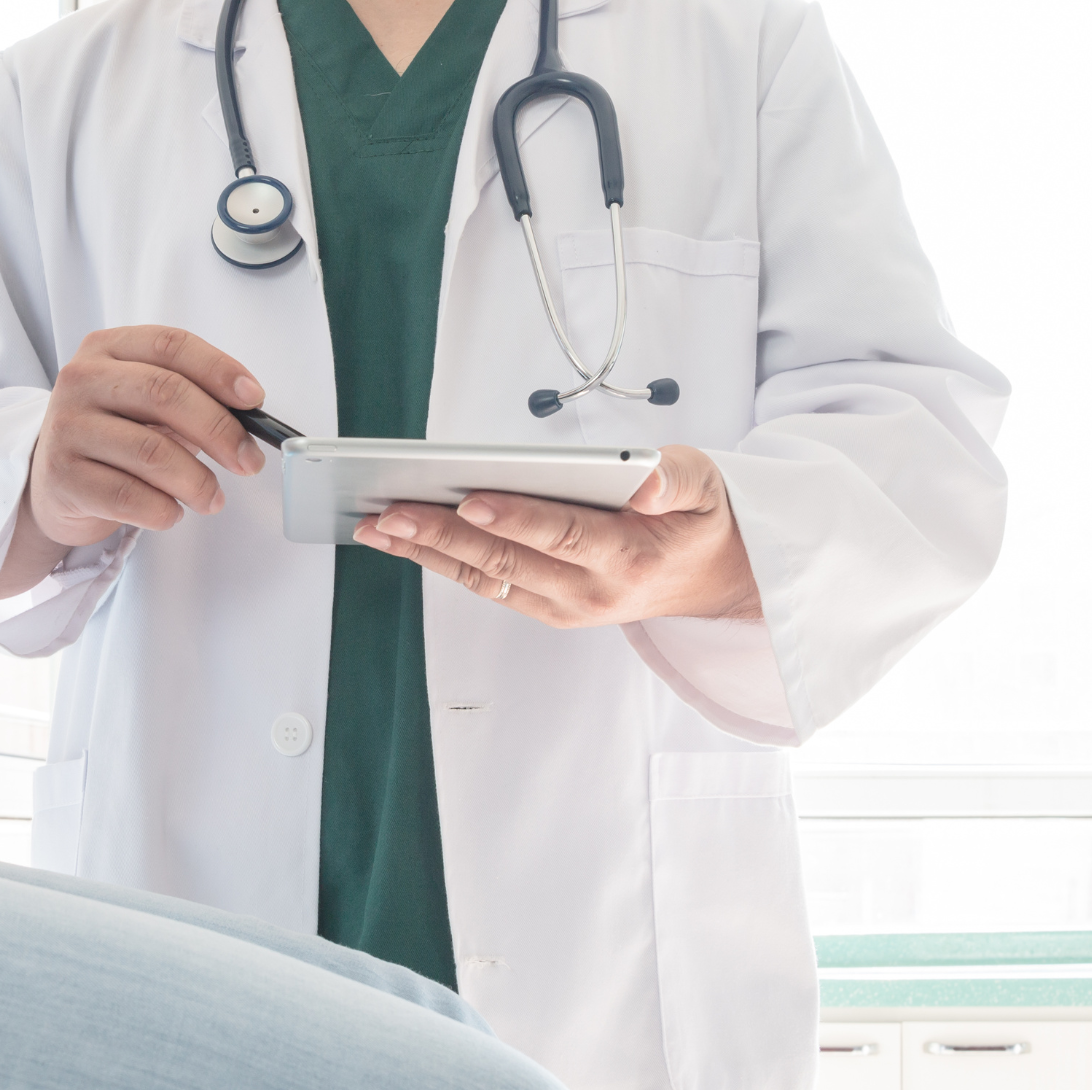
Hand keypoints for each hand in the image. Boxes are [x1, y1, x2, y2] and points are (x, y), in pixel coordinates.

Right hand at [0, 326, 268, 595]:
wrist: (54, 483)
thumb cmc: (113, 436)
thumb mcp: (146, 404)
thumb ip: (192, 400)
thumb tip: (250, 420)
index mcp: (107, 348)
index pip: (171, 345)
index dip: (219, 369)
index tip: (255, 400)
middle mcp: (81, 380)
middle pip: (165, 393)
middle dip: (220, 430)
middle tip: (248, 462)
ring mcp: (67, 428)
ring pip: (152, 452)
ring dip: (197, 482)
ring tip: (212, 498)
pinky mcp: (63, 478)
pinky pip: (130, 498)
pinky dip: (164, 510)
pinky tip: (171, 511)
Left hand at [352, 444, 762, 625]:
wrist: (714, 579)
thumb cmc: (701, 521)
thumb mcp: (707, 484)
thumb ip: (675, 478)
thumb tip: (646, 479)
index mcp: (628, 558)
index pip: (561, 535)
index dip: (514, 518)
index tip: (468, 500)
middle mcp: (589, 592)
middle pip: (504, 560)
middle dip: (441, 533)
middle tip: (390, 510)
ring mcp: (564, 606)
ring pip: (483, 578)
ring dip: (425, 551)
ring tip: (376, 525)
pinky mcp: (547, 608)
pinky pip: (486, 584)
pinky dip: (441, 561)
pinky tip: (405, 539)